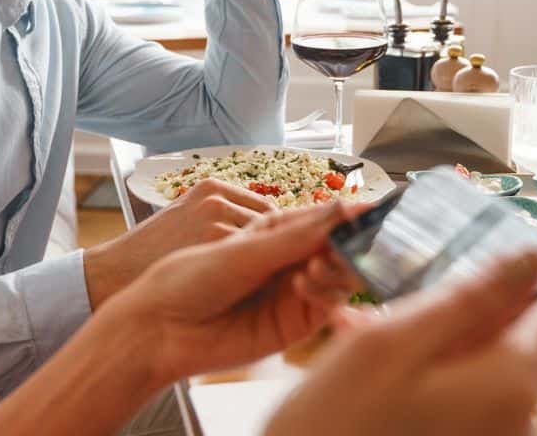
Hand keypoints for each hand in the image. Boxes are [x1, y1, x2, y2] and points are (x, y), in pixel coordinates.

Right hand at [84, 178, 275, 308]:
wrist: (117, 272)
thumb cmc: (152, 254)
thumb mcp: (184, 219)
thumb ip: (220, 219)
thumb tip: (263, 233)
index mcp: (211, 188)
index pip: (265, 208)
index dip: (271, 236)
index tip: (270, 257)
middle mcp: (216, 198)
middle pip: (271, 223)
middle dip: (272, 247)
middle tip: (265, 274)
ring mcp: (217, 218)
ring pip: (267, 242)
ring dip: (267, 263)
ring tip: (254, 285)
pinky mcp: (215, 241)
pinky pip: (254, 258)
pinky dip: (256, 275)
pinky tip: (245, 291)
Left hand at [101, 200, 370, 383]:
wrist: (162, 329)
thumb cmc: (189, 278)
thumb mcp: (245, 249)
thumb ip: (297, 234)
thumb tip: (345, 207)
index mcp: (274, 231)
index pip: (323, 218)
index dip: (348, 214)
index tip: (374, 208)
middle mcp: (288, 260)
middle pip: (338, 249)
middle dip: (349, 242)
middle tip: (354, 239)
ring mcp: (293, 293)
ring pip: (338, 277)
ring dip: (337, 266)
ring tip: (316, 264)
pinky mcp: (294, 325)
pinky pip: (326, 305)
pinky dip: (325, 292)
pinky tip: (304, 283)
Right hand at [264, 249, 536, 435]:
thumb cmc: (334, 423)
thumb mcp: (389, 343)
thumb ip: (468, 298)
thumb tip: (531, 258)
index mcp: (506, 380)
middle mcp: (517, 419)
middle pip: (533, 342)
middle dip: (510, 303)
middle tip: (468, 271)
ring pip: (495, 368)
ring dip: (462, 337)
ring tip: (388, 326)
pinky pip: (473, 397)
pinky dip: (444, 369)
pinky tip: (384, 368)